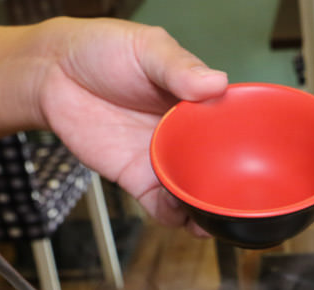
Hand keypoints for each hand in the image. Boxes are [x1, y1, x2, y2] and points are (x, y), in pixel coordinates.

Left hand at [36, 19, 227, 233]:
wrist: (52, 73)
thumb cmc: (100, 49)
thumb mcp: (147, 48)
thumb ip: (179, 66)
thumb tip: (215, 82)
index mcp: (196, 102)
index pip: (231, 126)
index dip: (247, 144)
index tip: (261, 158)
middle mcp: (184, 135)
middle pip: (217, 168)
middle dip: (231, 189)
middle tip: (241, 200)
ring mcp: (162, 159)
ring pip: (194, 193)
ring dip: (207, 210)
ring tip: (216, 217)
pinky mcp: (138, 178)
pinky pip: (163, 205)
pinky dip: (176, 216)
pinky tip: (183, 216)